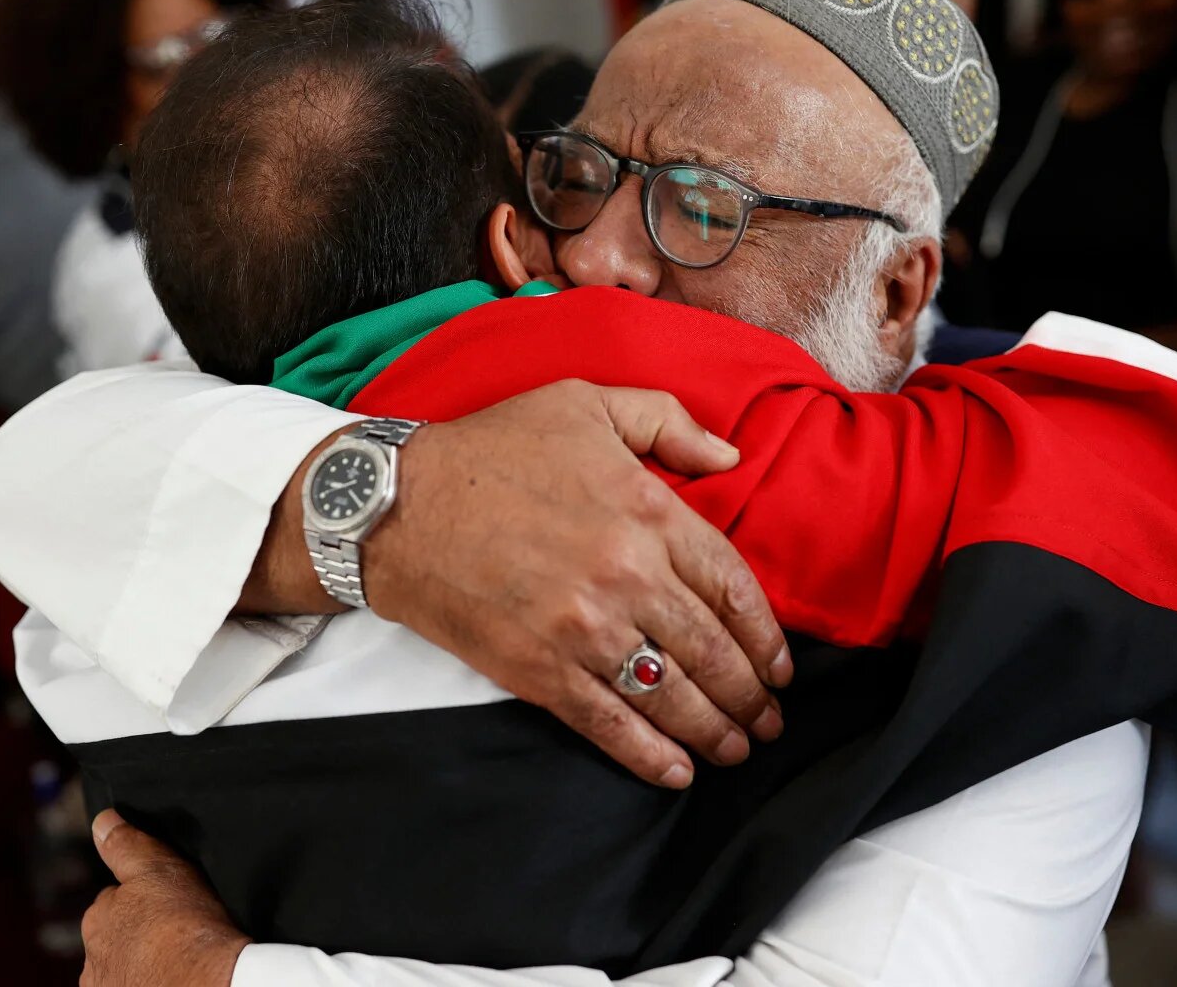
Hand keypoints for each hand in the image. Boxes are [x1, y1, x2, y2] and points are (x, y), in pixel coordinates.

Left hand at [82, 810, 248, 986]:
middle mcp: (94, 959)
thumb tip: (102, 822)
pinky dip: (154, 981)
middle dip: (139, 933)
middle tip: (177, 930)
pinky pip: (140, 985)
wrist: (206, 984)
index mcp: (98, 918)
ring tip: (181, 957)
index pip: (114, 901)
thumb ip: (126, 845)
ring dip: (145, 962)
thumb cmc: (187, 931)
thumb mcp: (158, 870)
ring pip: (127, 967)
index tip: (168, 904)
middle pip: (118, 937)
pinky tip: (176, 976)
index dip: (144, 898)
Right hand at [361, 380, 789, 789]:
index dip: (766, 637)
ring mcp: (584, 629)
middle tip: (767, 721)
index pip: (734, 587)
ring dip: (715, 732)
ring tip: (735, 749)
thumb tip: (731, 459)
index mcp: (648, 510)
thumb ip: (667, 422)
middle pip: (714, 652)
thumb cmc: (490, 451)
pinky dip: (650, 756)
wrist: (396, 507)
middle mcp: (627, 576)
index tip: (780, 667)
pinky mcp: (540, 670)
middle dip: (751, 697)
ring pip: (673, 696)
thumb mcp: (584, 404)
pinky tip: (677, 772)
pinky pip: (611, 724)